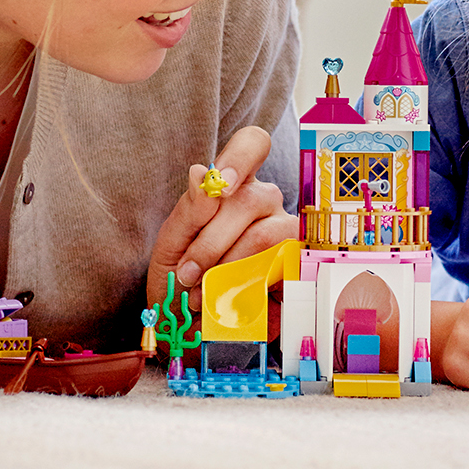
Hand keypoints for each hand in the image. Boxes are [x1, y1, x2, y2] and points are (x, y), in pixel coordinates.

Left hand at [144, 124, 293, 305]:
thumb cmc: (184, 275)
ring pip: (263, 235)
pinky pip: (278, 267)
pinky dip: (246, 287)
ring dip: (226, 268)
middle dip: (209, 243)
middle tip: (187, 275)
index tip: (219, 185)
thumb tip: (201, 173)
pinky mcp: (296, 263)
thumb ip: (188, 211)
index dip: (239, 159)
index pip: (251, 145)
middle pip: (246, 200)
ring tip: (203, 293)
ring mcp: (285, 228)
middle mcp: (264, 199)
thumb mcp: (172, 244)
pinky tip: (230, 299)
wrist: (195, 324)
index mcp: (233, 183)